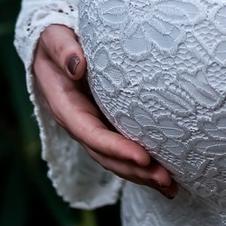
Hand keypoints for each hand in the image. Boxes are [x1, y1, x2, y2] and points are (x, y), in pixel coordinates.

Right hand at [32, 25, 177, 196]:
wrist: (54, 48)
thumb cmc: (56, 41)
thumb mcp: (55, 39)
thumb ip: (64, 49)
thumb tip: (78, 66)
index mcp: (66, 107)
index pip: (92, 134)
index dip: (116, 148)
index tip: (143, 157)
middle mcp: (80, 124)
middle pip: (107, 156)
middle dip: (135, 170)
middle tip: (166, 179)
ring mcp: (95, 127)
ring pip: (117, 160)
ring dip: (143, 176)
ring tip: (172, 187)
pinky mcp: (109, 125)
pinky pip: (125, 151)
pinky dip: (144, 166)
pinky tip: (168, 176)